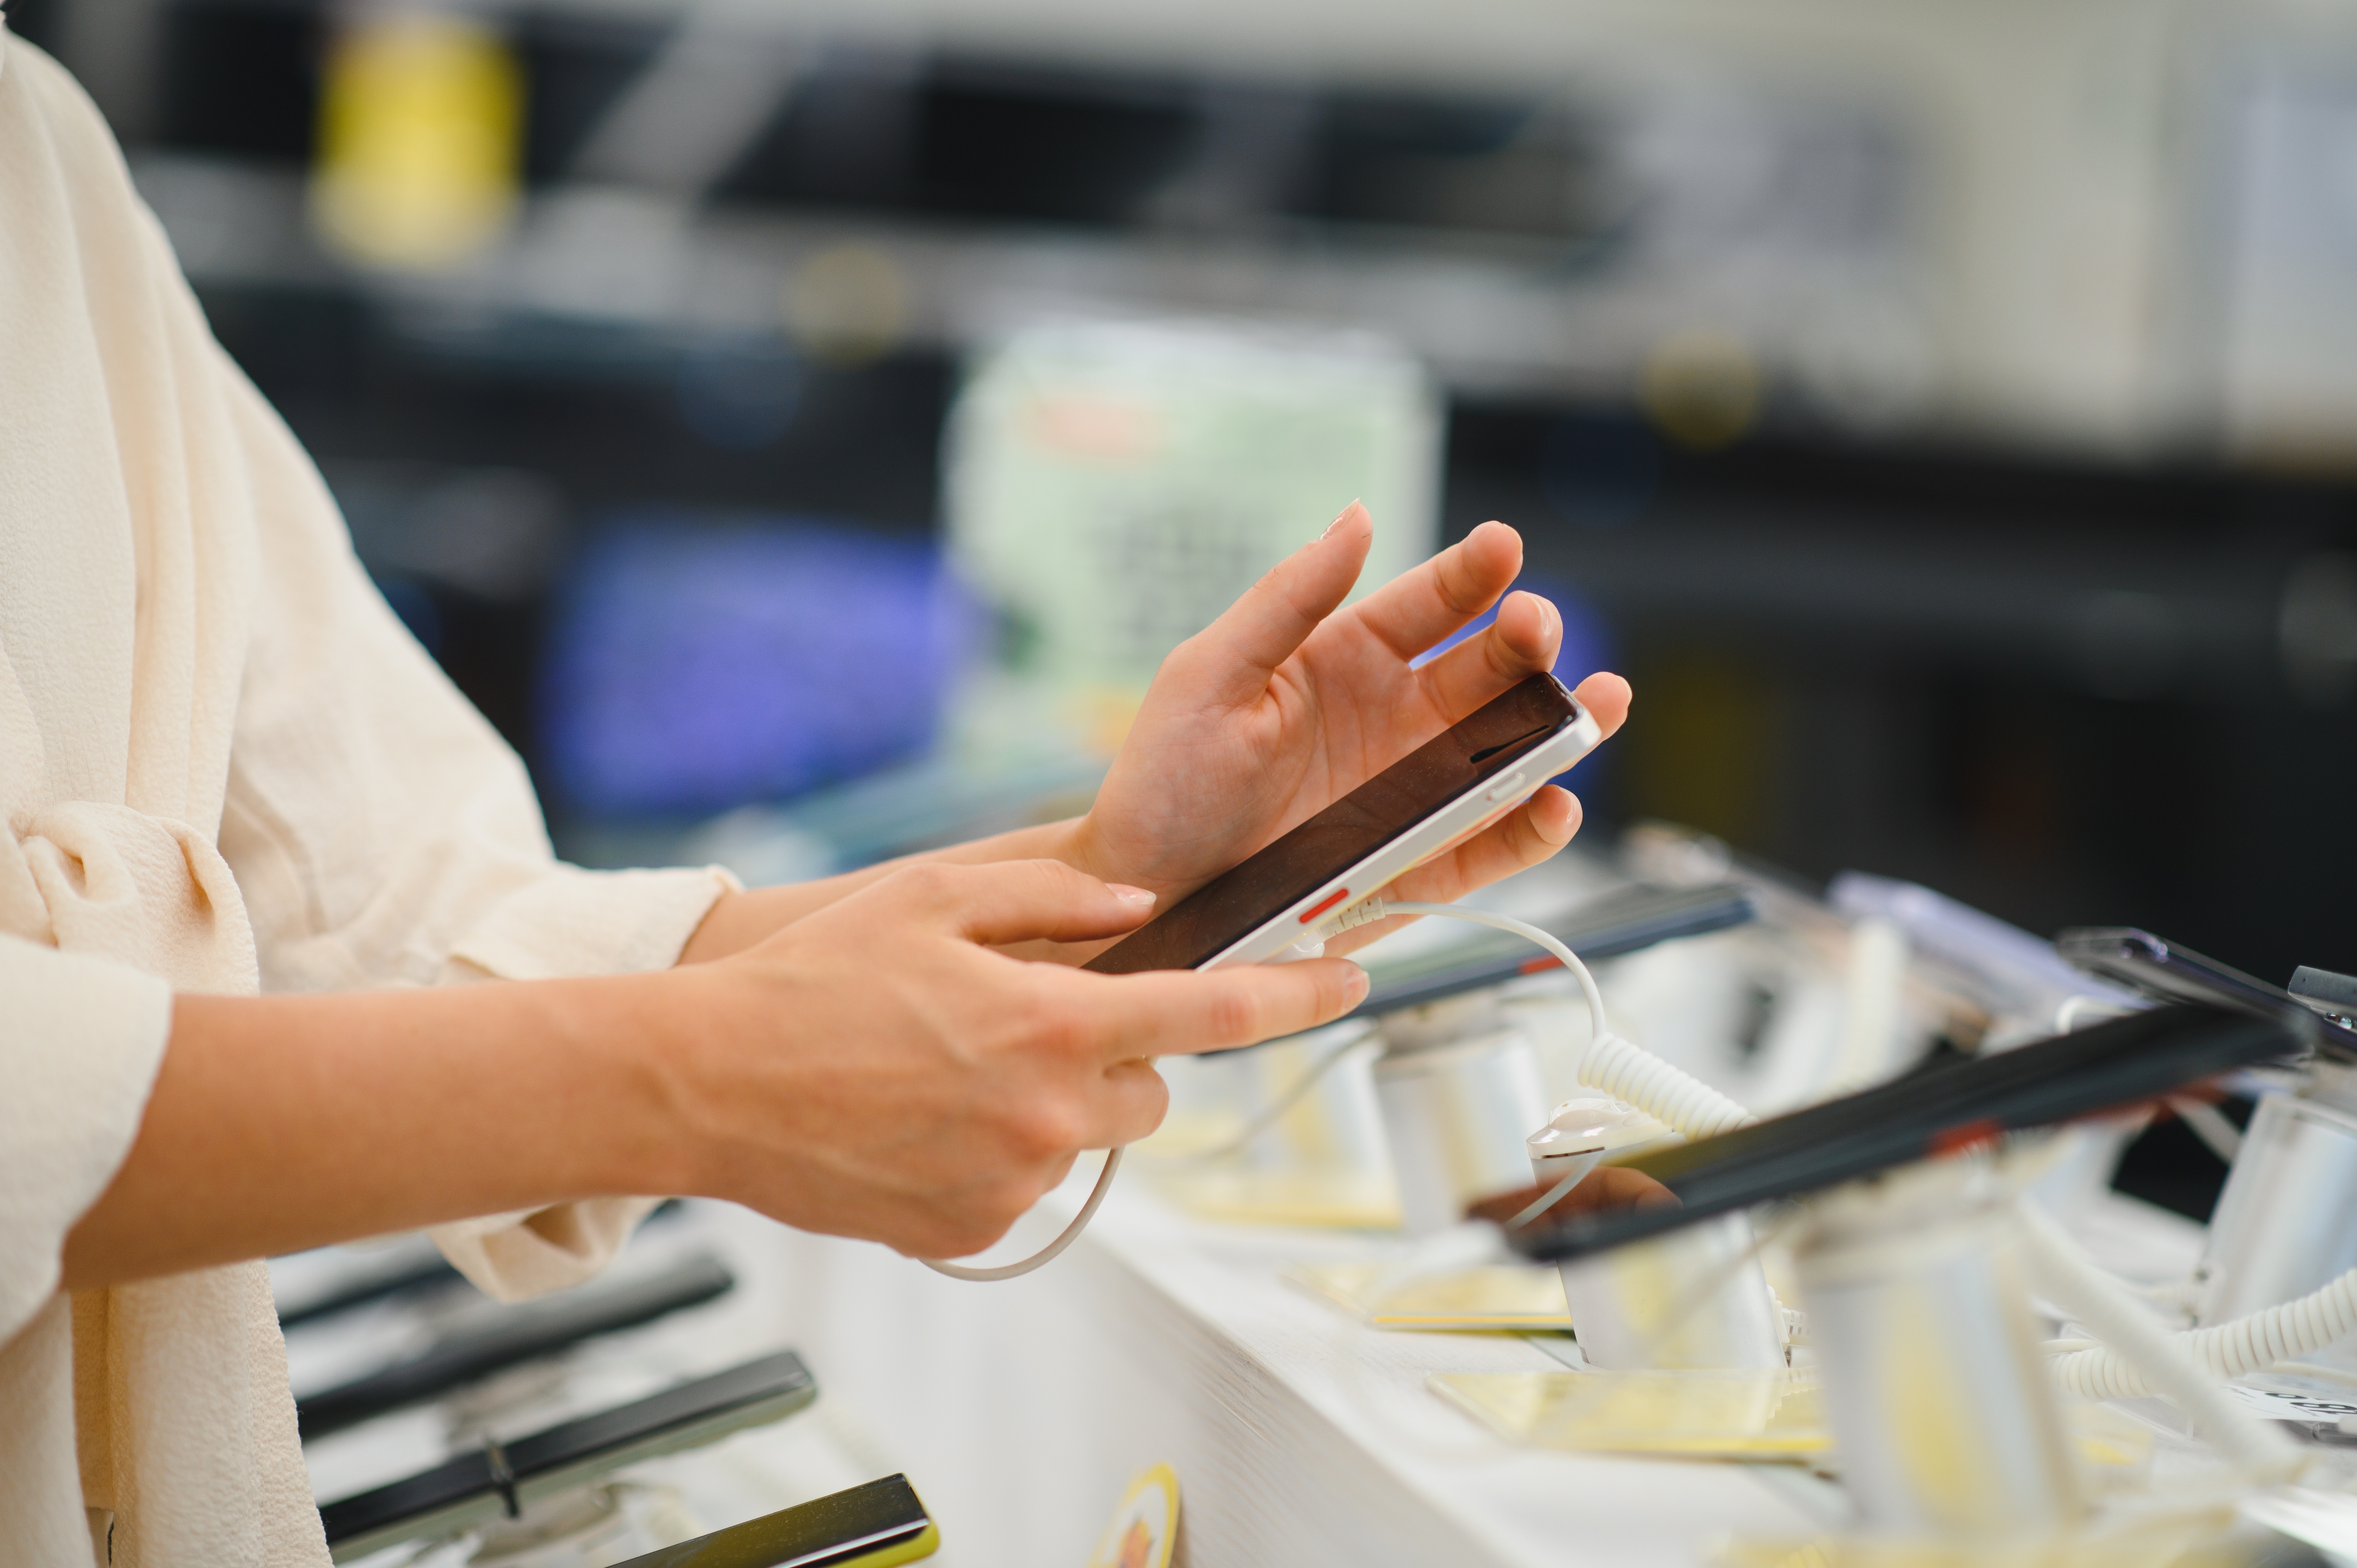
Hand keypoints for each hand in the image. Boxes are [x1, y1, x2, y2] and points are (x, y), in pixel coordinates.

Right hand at [666, 858, 1366, 1257]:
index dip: (1294, 993)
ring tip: (950, 1074)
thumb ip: (1057, 900)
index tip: (1349, 976)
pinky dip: (999, 1155)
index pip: (1212, 1012)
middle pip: (1151, 1089)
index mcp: (1052, 1024)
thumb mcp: (935, 899)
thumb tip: (1142, 908)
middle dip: (1117, 1055)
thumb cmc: (814, 982)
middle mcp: (1047, 1114)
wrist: (707, 1082)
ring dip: (1051, 1105)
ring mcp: (1011, 1183)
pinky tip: (924, 1122)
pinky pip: (1027, 1186)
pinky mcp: (973, 1231)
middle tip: (1030, 1026)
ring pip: (1087, 1138)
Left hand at [1067, 505, 1631, 953]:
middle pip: (1487, 672)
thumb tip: (1357, 516)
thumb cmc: (1163, 786)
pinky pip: (1491, 847)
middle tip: (1537, 629)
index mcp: (1344, 664)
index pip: (1426, 606)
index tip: (1502, 548)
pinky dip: (1530, 829)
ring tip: (1602, 704)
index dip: (1470, 575)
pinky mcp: (1420, 870)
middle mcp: (1394, 723)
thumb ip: (1287, 599)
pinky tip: (1553, 804)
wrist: (1144, 902)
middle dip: (1525, 643)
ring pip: (1512, 755)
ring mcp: (1414, 797)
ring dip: (1563, 729)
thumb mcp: (1209, 677)